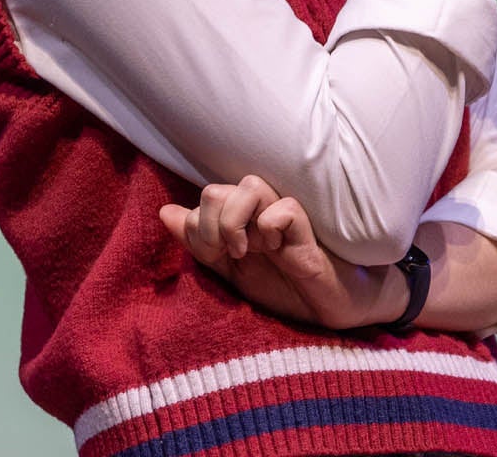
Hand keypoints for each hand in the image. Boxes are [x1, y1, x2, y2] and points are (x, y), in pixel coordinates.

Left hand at [159, 175, 400, 331]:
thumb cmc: (285, 288)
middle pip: (216, 190)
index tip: (214, 256)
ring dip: (236, 222)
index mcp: (239, 219)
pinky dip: (270, 226)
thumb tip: (165, 211)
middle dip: (210, 226)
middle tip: (230, 254)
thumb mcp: (232, 273)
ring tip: (248, 250)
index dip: (195, 228)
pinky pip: (283, 209)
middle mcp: (258, 211)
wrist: (331, 310)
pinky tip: (275, 248)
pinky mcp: (309, 230)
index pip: (201, 200)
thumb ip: (200, 245)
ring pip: (249, 186)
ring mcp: (284, 217)